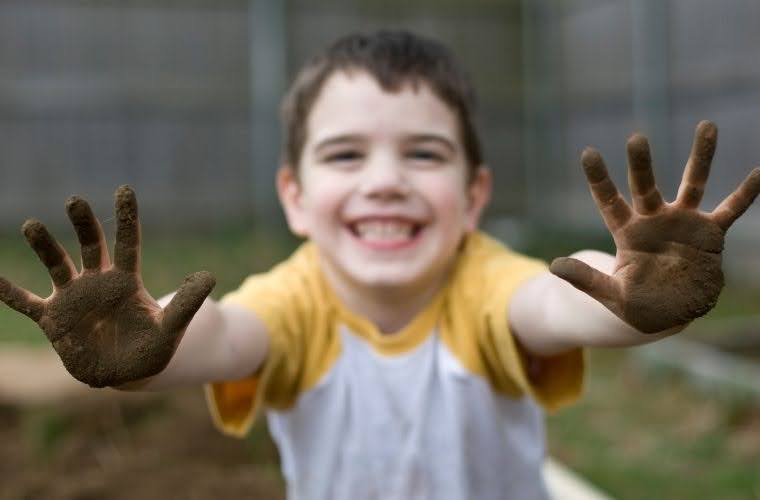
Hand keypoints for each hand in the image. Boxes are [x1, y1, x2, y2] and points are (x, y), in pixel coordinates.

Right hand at [0, 186, 214, 386]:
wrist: (126, 373)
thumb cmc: (152, 348)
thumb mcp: (172, 328)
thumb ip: (186, 304)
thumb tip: (209, 276)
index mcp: (127, 280)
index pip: (127, 242)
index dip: (126, 217)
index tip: (125, 190)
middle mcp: (98, 282)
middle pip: (90, 246)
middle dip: (83, 224)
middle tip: (75, 201)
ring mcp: (73, 298)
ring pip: (57, 265)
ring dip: (45, 247)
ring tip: (32, 225)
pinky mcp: (53, 318)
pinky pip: (26, 302)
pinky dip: (7, 291)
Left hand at [550, 121, 759, 332]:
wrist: (670, 313)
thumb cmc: (637, 304)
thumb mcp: (610, 295)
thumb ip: (587, 280)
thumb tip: (554, 266)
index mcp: (627, 233)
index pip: (609, 201)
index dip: (599, 179)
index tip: (588, 153)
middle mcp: (654, 220)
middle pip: (646, 187)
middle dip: (641, 164)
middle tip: (635, 138)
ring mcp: (683, 223)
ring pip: (692, 184)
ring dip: (701, 157)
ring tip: (707, 125)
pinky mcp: (709, 234)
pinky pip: (731, 210)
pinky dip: (745, 194)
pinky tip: (759, 173)